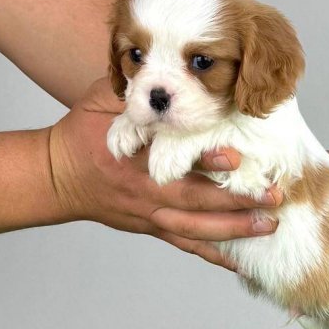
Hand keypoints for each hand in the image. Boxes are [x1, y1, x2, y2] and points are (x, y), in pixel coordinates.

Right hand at [48, 77, 281, 268]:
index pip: (174, 157)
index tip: (235, 156)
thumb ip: (135, 86)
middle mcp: (144, 189)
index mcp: (133, 154)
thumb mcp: (101, 100)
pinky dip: (213, 253)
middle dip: (236, 199)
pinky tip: (241, 259)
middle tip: (273, 195)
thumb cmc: (82, 132)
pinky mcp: (151, 226)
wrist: (55, 176)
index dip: (205, 159)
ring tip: (268, 224)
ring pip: (194, 228)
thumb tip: (167, 69)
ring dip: (234, 228)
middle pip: (194, 199)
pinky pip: (185, 244)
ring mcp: (149, 211)